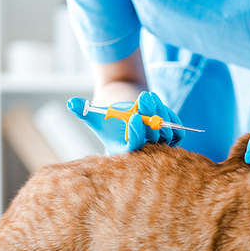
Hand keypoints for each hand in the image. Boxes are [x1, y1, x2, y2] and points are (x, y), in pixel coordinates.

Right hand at [67, 91, 184, 154]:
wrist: (127, 118)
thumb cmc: (110, 120)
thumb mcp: (95, 116)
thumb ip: (82, 111)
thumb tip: (72, 102)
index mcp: (126, 153)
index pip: (136, 146)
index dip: (137, 132)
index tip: (134, 115)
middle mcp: (145, 153)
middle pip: (154, 138)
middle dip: (150, 116)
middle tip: (144, 98)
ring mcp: (160, 147)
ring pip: (167, 133)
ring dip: (160, 112)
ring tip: (148, 97)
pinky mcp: (171, 140)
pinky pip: (178, 132)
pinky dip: (171, 117)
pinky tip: (158, 104)